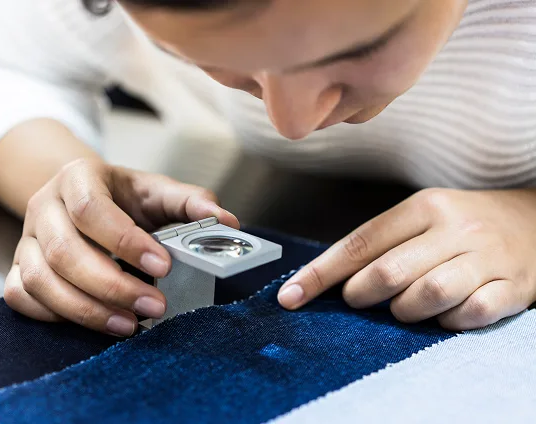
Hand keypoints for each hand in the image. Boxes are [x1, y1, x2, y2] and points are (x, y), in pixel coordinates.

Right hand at [4, 158, 238, 336]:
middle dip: (111, 286)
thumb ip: (190, 201)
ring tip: (130, 325)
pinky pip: (21, 297)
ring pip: (40, 280)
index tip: (164, 266)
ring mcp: (26, 239)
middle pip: (64, 251)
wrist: (80, 196)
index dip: (125, 241)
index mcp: (77, 177)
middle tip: (154, 307)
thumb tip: (227, 221)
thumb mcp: (155, 191)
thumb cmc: (122, 197)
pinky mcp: (18, 267)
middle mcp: (43, 206)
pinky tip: (94, 322)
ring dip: (86, 309)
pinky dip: (55, 315)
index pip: (91, 209)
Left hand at [278, 188, 535, 329]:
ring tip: (404, 307)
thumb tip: (329, 280)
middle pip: (389, 272)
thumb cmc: (462, 225)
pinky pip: (469, 315)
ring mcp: (486, 258)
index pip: (360, 243)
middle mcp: (455, 228)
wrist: (534, 222)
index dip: (320, 274)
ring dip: (404, 311)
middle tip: (359, 299)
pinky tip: (445, 314)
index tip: (291, 296)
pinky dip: (448, 323)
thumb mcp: (421, 218)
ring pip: (427, 295)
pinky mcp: (512, 287)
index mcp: (423, 207)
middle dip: (362, 294)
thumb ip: (380, 244)